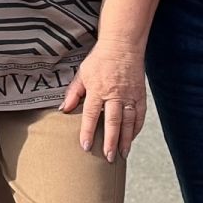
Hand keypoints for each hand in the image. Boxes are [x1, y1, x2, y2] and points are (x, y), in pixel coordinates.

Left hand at [60, 41, 147, 160]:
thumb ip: (74, 93)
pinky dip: (137, 128)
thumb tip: (63, 109)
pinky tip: (133, 138)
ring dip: (126, 139)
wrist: (123, 45)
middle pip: (112, 122)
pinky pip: (139, 114)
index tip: (85, 146)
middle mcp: (114, 94)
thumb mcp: (82, 73)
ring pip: (128, 121)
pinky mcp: (140, 94)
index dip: (87, 131)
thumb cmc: (100, 59)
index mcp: (97, 89)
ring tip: (122, 154)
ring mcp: (129, 95)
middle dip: (110, 141)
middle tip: (108, 157)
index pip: (91, 115)